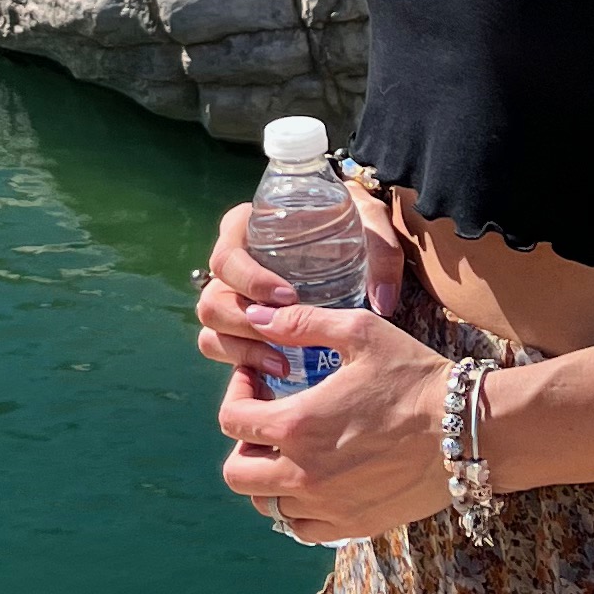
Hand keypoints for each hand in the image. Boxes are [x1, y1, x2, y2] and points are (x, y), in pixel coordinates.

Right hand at [193, 196, 402, 386]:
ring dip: (241, 350)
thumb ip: (382, 254)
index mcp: (245, 228)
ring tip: (283, 364)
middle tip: (286, 340)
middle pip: (213, 298)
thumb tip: (382, 301)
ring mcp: (230, 293)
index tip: (289, 297)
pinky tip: (278, 369)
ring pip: (211, 326)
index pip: (228, 258)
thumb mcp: (369, 224)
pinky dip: (241, 361)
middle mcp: (231, 261)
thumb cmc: (350, 224)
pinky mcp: (238, 321)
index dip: (250, 281)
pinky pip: (220, 345)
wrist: (347, 236)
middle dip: (245, 324)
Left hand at [195, 205, 447, 543]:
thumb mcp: (361, 332)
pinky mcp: (353, 526)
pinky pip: (302, 528)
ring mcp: (327, 507)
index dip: (237, 393)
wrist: (470, 432)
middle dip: (245, 444)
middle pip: (237, 474)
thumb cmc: (416, 377)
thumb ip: (302, 323)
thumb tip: (256, 318)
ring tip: (293, 450)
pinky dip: (298, 507)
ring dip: (270, 477)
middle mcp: (303, 475)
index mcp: (297, 425)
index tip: (256, 380)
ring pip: (267, 504)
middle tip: (268, 422)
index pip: (232, 420)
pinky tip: (317, 480)